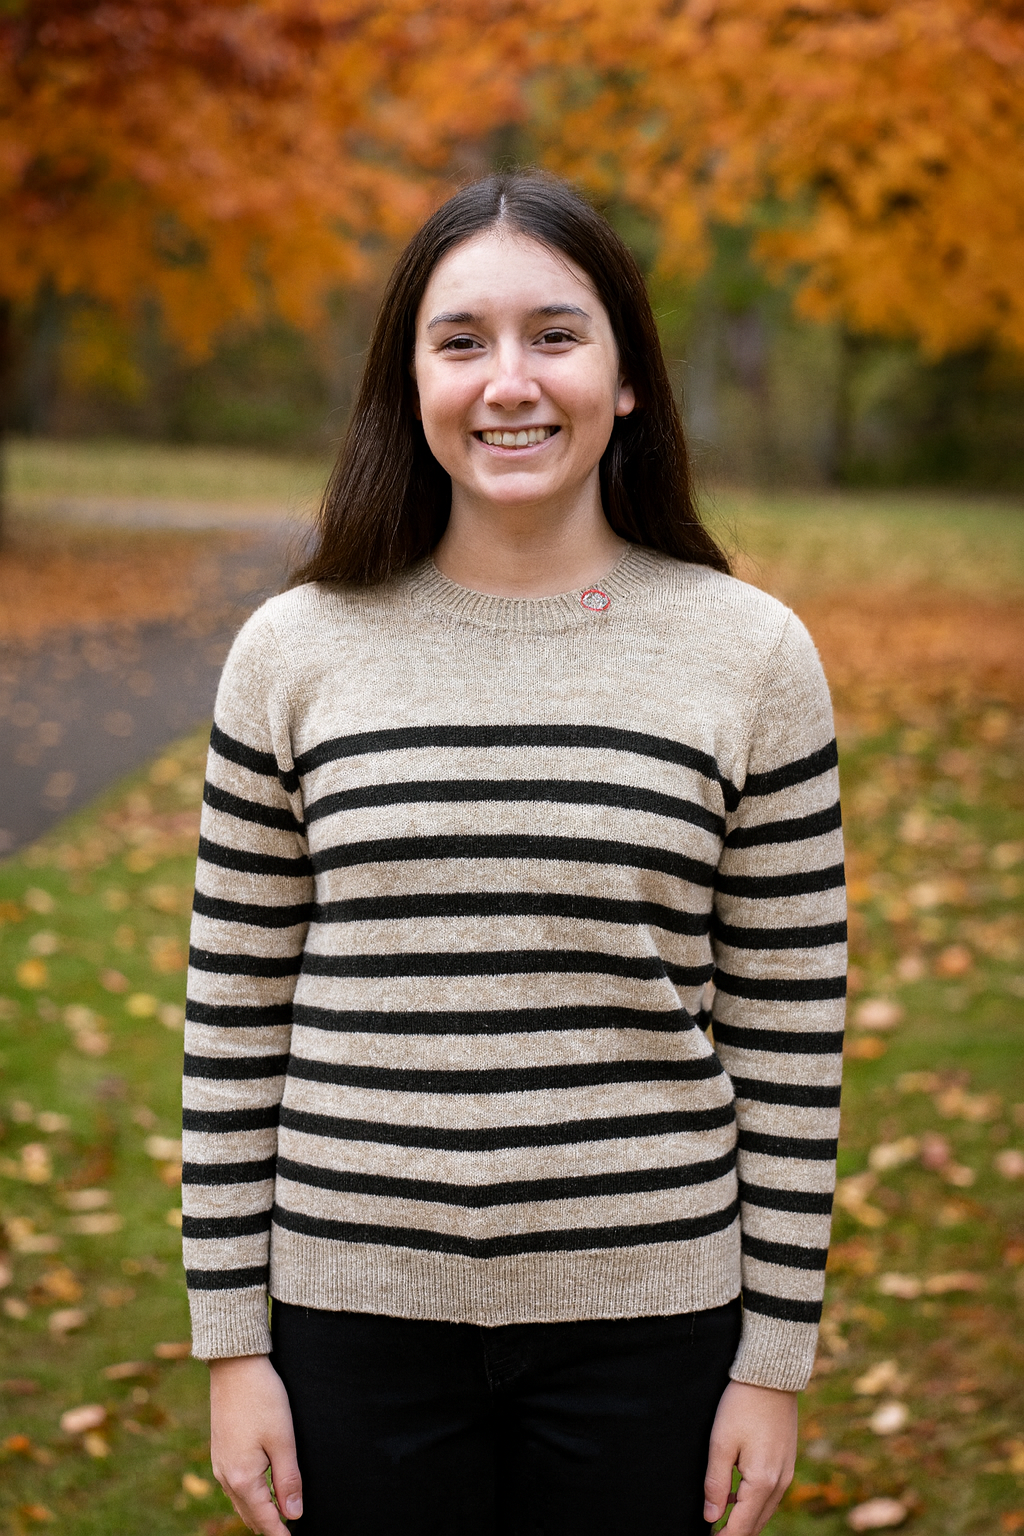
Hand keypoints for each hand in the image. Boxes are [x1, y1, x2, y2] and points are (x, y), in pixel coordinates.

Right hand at [209, 1354, 301, 1533]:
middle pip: (250, 1514)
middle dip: (270, 1526)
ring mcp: (220, 1464)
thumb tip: (294, 1514)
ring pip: (241, 1501)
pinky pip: (235, 1485)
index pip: (265, 1518)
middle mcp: (226, 1476)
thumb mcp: (283, 1440)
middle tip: (289, 1532)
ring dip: (259, 1511)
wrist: (234, 1367)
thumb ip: (288, 1480)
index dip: (281, 1533)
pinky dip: (250, 1496)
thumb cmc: (262, 1399)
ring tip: (280, 1517)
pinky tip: (262, 1491)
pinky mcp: (221, 1451)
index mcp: (241, 1478)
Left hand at [703, 1380, 797, 1533]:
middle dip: (734, 1533)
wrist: (771, 1377)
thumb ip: (716, 1483)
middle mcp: (779, 1483)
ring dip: (744, 1519)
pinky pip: (771, 1495)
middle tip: (712, 1532)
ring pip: (764, 1511)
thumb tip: (710, 1516)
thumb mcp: (721, 1443)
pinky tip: (737, 1497)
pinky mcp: (787, 1463)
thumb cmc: (742, 1406)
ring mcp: (786, 1473)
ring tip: (720, 1518)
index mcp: (762, 1482)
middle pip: (756, 1524)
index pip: (741, 1527)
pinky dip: (754, 1504)